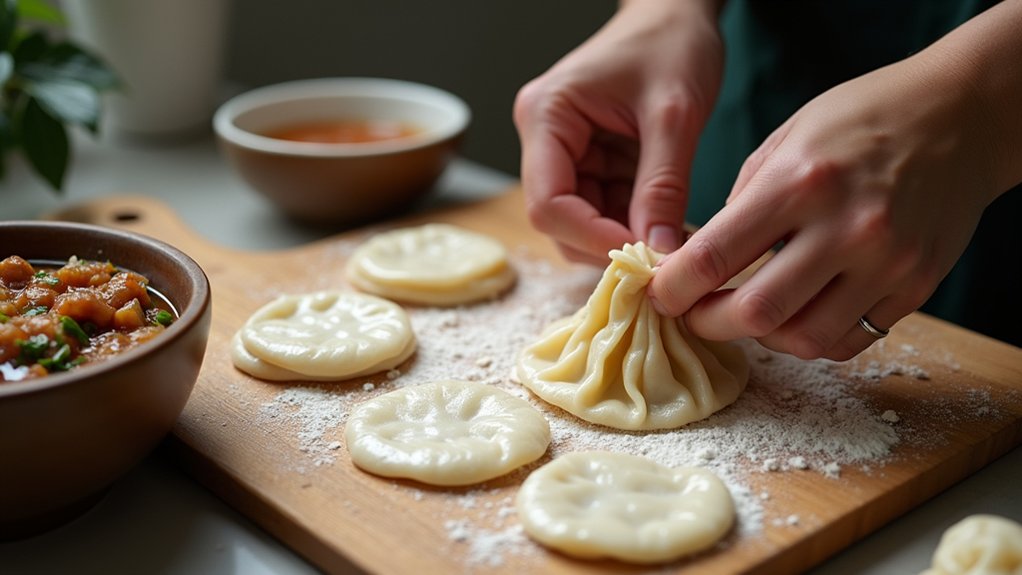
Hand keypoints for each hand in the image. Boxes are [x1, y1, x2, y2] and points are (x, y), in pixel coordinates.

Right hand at [513, 0, 724, 263]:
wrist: (679, 12)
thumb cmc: (673, 43)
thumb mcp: (675, 114)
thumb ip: (664, 185)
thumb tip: (661, 254)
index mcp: (547, 117)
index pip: (548, 202)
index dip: (590, 237)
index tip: (642, 258)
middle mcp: (544, 138)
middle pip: (558, 219)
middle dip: (607, 242)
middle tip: (661, 258)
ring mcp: (565, 151)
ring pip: (581, 221)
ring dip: (622, 236)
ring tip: (670, 240)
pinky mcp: (590, 161)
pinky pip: (603, 208)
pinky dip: (633, 223)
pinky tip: (667, 223)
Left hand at [649, 45, 1004, 360]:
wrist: (962, 115)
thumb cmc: (862, 119)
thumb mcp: (786, 138)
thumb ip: (742, 203)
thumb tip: (699, 260)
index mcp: (799, 181)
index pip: (713, 258)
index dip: (672, 289)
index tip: (660, 294)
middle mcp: (845, 227)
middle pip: (754, 314)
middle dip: (708, 324)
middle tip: (695, 314)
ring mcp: (887, 263)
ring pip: (804, 339)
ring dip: (762, 337)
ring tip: (748, 312)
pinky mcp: (916, 285)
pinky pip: (850, 340)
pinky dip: (812, 338)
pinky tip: (798, 314)